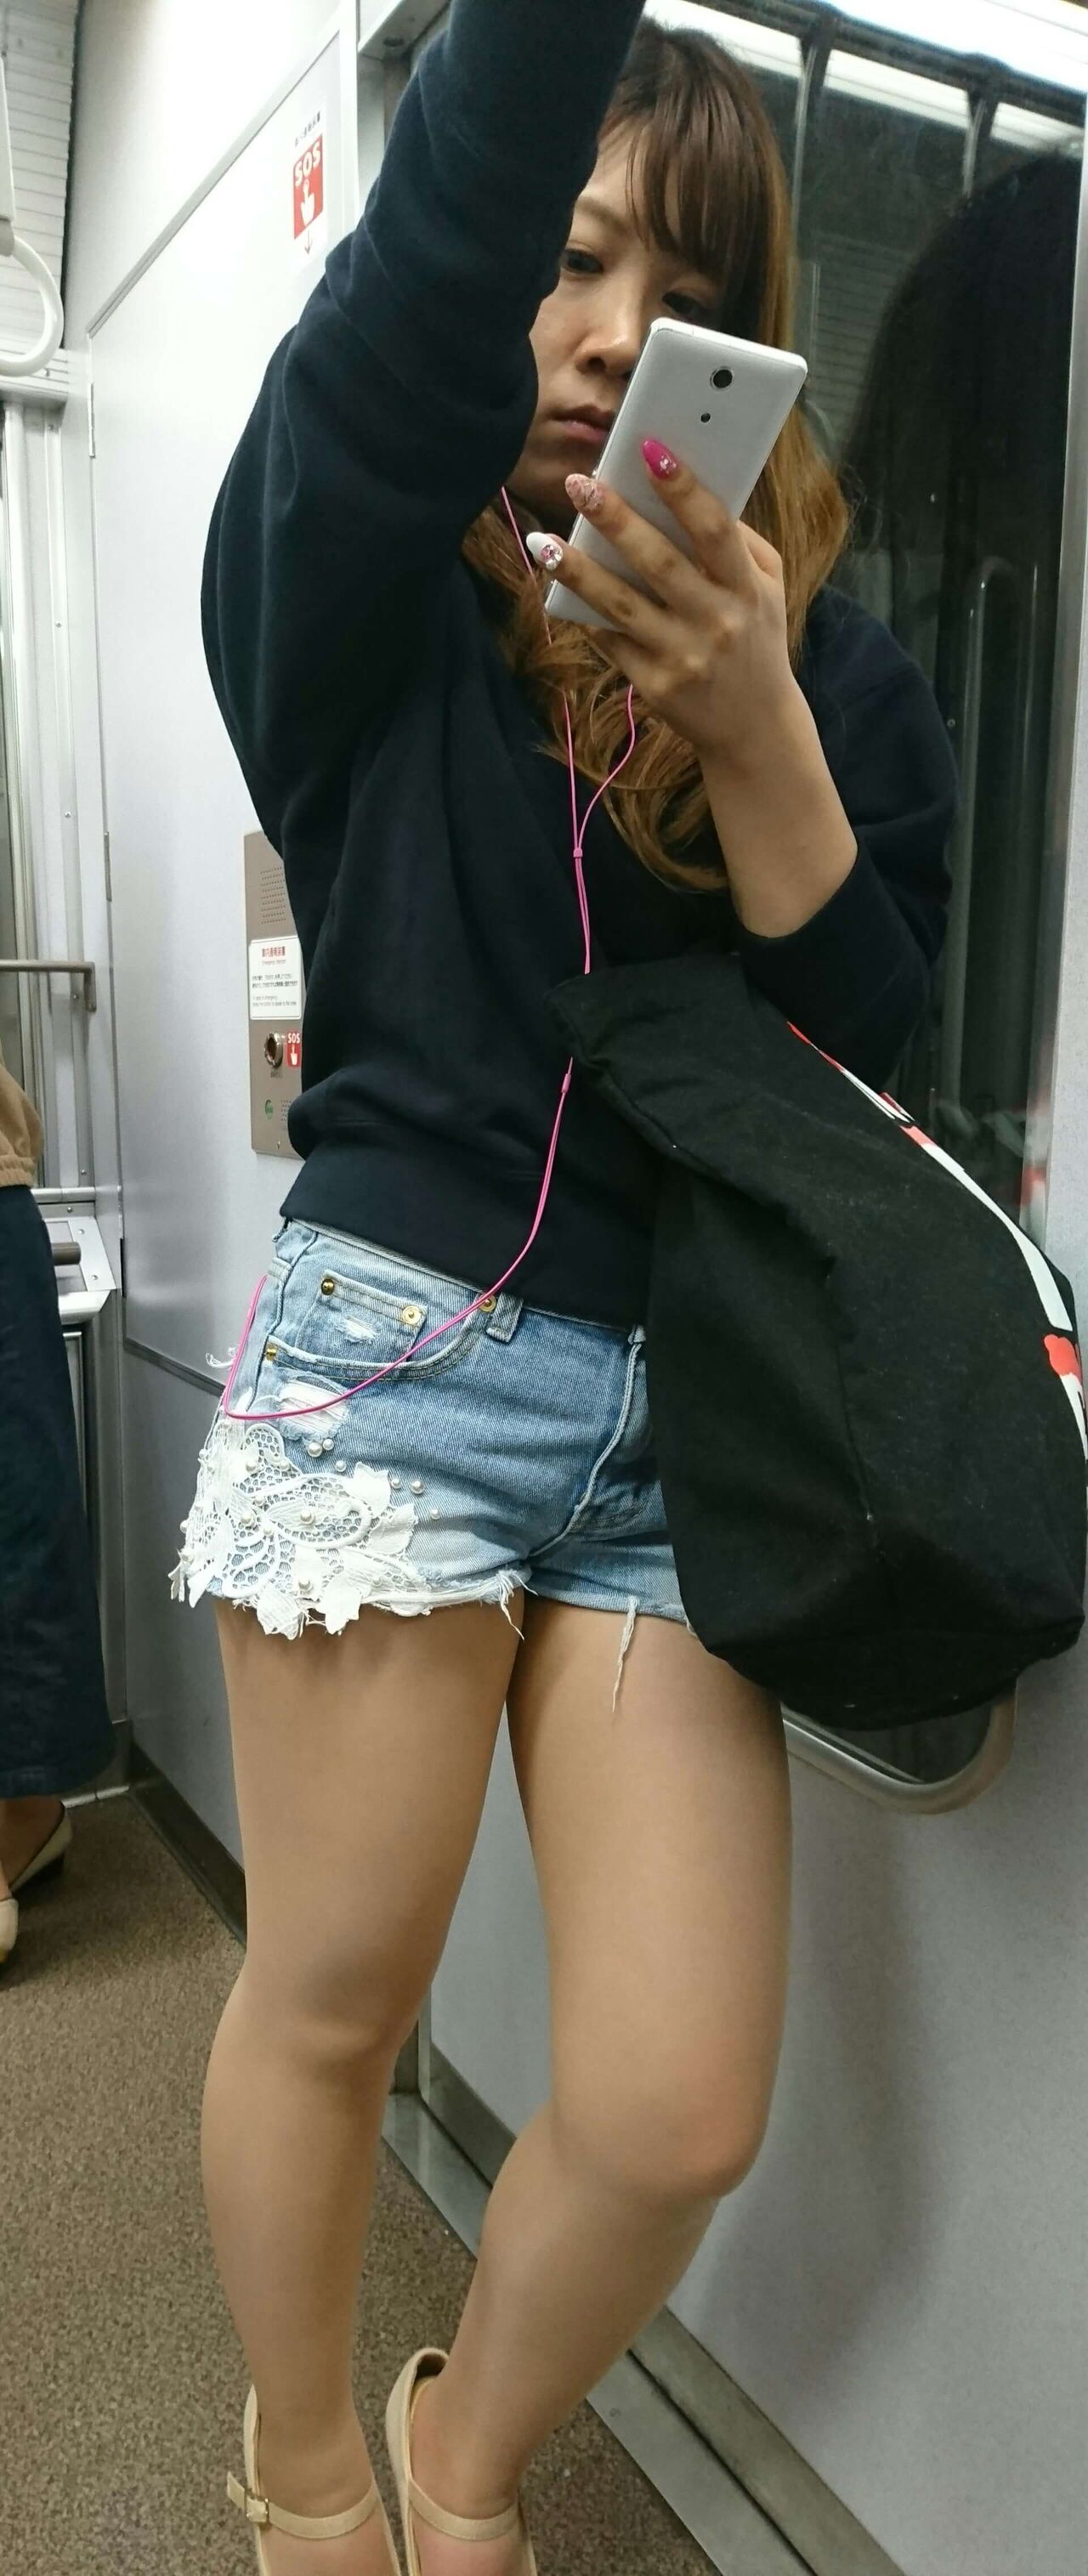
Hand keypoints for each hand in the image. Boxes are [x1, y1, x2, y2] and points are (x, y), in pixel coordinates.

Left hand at [529, 440, 799, 769]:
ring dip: (578, 570)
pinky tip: (557, 582)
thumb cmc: (758, 639)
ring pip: (621, 605)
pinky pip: (612, 640)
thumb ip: (738, 542)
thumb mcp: (768, 587)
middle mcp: (716, 622)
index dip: (683, 488)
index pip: (714, 530)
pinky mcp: (656, 686)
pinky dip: (583, 610)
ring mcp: (683, 657)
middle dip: (616, 519)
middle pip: (659, 562)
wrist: (755, 727)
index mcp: (746, 588)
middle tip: (578, 483)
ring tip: (543, 541)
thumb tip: (684, 492)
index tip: (650, 449)